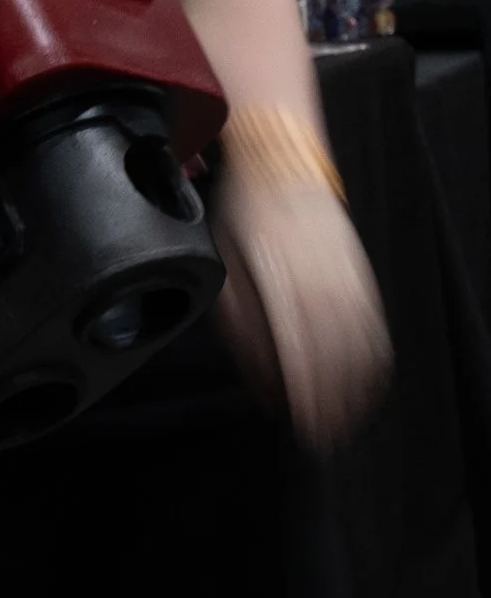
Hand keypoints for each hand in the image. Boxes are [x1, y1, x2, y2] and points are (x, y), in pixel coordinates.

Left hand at [212, 161, 390, 445]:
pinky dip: (372, 358)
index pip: (301, 355)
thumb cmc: (244, 214)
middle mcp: (322, 285)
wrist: (280, 164)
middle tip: (320, 433)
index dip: (305, 396)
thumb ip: (237, 321)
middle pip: (334, 359)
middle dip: (329, 402)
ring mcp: (346, 279)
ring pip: (359, 347)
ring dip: (353, 387)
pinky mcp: (359, 274)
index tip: (303, 424)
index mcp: (284, 285)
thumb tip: (256, 371)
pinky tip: (365, 376)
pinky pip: (373, 325)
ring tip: (342, 417)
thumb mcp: (223, 264)